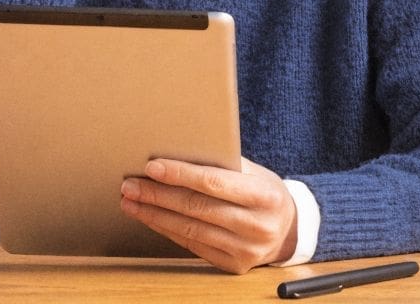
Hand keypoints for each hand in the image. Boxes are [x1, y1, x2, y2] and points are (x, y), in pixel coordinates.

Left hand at [120, 157, 298, 273]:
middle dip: (158, 195)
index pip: (215, 183)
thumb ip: (225, 165)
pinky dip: (167, 230)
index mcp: (266, 197)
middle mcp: (257, 226)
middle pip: (197, 208)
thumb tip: (179, 154)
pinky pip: (192, 246)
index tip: (152, 167)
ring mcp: (245, 249)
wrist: (289, 231)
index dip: (180, 174)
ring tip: (131, 202)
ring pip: (190, 230)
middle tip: (130, 185)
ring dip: (155, 215)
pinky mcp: (233, 265)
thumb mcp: (256, 174)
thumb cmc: (265, 194)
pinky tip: (151, 218)